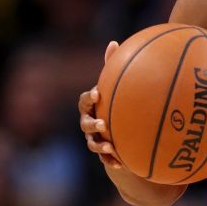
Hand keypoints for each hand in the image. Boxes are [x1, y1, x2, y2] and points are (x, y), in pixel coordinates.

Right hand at [79, 41, 121, 169]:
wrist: (121, 129)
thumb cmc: (117, 101)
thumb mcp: (117, 86)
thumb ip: (114, 67)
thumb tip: (113, 42)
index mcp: (93, 106)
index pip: (85, 101)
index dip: (89, 98)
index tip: (98, 94)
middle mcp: (90, 122)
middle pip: (84, 123)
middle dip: (91, 124)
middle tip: (102, 123)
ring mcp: (95, 138)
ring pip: (92, 143)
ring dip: (99, 145)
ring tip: (110, 146)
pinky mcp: (104, 153)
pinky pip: (105, 158)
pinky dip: (111, 160)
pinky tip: (121, 163)